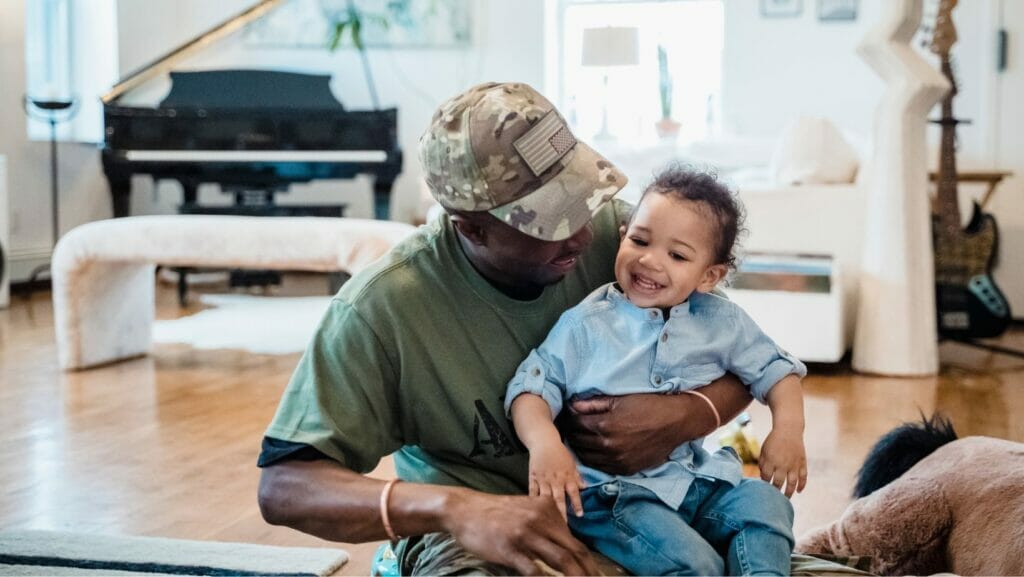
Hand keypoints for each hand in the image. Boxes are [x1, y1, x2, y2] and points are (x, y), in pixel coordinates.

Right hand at [443, 489, 599, 575]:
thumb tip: (566, 547)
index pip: (576, 541)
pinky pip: (534, 570)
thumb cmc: (496, 514)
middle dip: (589, 573)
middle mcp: (541, 519)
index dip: (590, 563)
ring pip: (562, 560)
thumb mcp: (526, 509)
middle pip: (574, 551)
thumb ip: (546, 524)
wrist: (464, 509)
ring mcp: (526, 534)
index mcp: (547, 509)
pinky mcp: (510, 548)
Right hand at [530, 444, 584, 519]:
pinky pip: (532, 492)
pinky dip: (533, 501)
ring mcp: (543, 479)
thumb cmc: (560, 453)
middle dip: (561, 513)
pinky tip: (533, 511)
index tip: (580, 515)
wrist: (544, 442)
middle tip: (563, 526)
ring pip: (546, 497)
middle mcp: (556, 479)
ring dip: (548, 510)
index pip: (574, 492)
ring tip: (549, 522)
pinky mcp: (533, 478)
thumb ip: (578, 477)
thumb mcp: (572, 464)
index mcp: (567, 476)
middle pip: (559, 498)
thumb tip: (586, 487)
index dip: (577, 504)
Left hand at [562, 394, 691, 474]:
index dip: (569, 418)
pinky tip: (594, 450)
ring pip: (586, 457)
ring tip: (580, 438)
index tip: (568, 414)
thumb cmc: (649, 406)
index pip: (576, 424)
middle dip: (572, 432)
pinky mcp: (626, 469)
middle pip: (578, 441)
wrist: (676, 423)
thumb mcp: (620, 400)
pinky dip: (593, 459)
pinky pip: (601, 467)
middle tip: (571, 426)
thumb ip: (594, 404)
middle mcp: (609, 446)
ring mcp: (617, 460)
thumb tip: (573, 405)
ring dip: (580, 447)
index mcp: (605, 425)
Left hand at [759, 427, 806, 496]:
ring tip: (785, 499)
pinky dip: (802, 485)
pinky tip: (799, 491)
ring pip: (792, 483)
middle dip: (774, 492)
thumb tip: (762, 477)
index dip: (763, 485)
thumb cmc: (773, 441)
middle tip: (773, 499)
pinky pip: (804, 477)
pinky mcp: (802, 463)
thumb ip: (762, 464)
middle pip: (778, 482)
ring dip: (788, 492)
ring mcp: (794, 464)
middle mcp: (782, 464)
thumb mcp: (764, 450)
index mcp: (771, 460)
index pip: (766, 477)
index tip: (762, 490)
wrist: (788, 429)